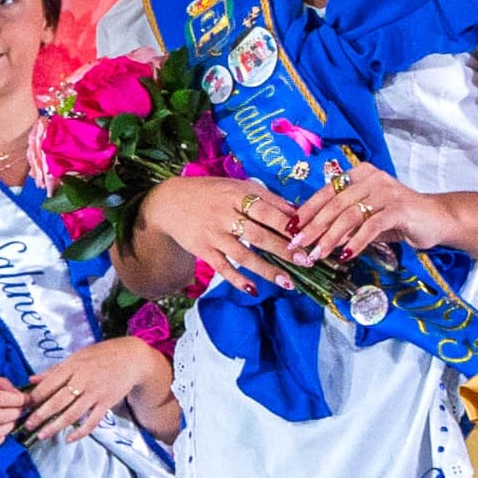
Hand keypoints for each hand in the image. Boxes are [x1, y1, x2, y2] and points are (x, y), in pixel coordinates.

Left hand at [18, 339, 163, 441]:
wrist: (130, 358)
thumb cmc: (99, 356)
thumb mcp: (75, 358)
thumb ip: (53, 371)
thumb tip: (31, 380)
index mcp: (72, 367)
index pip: (49, 384)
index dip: (35, 397)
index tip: (23, 407)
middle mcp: (82, 379)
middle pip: (58, 401)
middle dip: (40, 415)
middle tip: (27, 426)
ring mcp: (95, 392)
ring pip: (72, 413)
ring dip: (55, 426)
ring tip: (42, 435)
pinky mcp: (107, 403)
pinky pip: (92, 421)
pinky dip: (80, 432)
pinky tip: (69, 439)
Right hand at [144, 171, 293, 292]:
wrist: (170, 202)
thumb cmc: (212, 193)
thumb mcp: (238, 187)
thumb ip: (267, 199)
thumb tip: (298, 213)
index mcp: (237, 195)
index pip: (267, 211)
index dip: (288, 225)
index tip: (308, 237)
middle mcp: (224, 215)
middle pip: (258, 235)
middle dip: (283, 250)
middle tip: (305, 261)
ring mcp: (213, 234)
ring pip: (243, 255)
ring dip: (267, 270)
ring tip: (288, 283)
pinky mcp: (203, 250)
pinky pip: (223, 267)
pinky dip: (238, 280)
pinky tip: (254, 290)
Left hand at [280, 159, 443, 268]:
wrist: (438, 219)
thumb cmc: (399, 219)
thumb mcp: (367, 218)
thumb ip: (343, 223)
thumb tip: (313, 237)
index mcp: (360, 174)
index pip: (326, 191)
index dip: (306, 210)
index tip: (290, 228)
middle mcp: (371, 178)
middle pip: (334, 204)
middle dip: (313, 227)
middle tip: (297, 245)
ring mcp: (386, 192)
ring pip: (349, 215)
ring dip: (330, 238)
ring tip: (316, 255)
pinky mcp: (399, 209)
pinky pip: (371, 226)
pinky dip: (355, 242)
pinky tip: (345, 256)